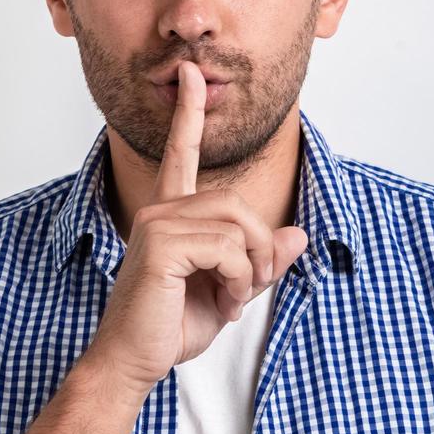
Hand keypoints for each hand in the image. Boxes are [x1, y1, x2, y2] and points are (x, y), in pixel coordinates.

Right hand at [85, 60, 308, 392]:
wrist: (134, 360)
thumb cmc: (171, 326)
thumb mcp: (230, 290)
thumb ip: (261, 261)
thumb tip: (299, 235)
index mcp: (170, 214)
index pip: (180, 152)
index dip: (188, 113)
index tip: (190, 73)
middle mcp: (160, 209)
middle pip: (239, 204)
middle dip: (260, 250)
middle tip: (247, 289)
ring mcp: (157, 222)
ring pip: (238, 226)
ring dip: (250, 270)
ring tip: (231, 300)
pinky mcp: (161, 243)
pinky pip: (228, 248)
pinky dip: (238, 281)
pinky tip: (221, 305)